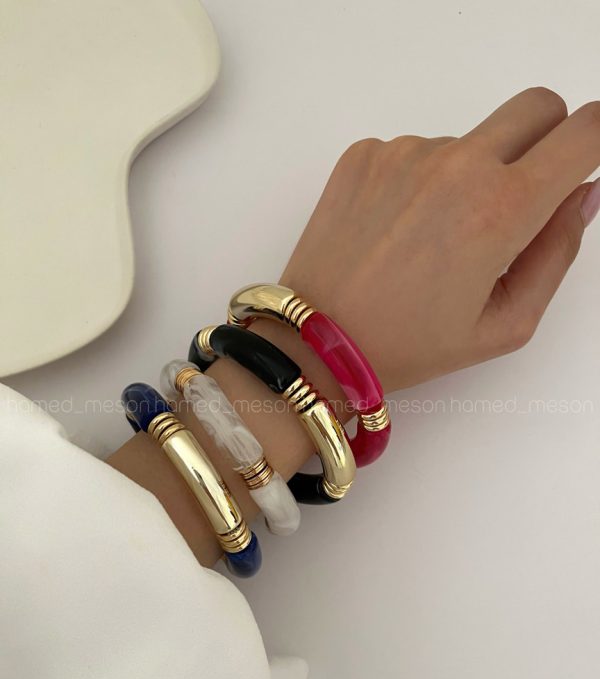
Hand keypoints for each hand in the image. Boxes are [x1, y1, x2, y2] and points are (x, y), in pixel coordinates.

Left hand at [281, 88, 599, 391]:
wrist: (317, 341)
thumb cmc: (408, 344)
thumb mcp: (504, 323)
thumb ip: (558, 252)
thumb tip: (582, 194)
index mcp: (500, 209)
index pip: (583, 132)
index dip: (595, 142)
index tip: (582, 163)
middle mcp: (455, 164)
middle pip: (535, 108)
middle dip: (544, 142)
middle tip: (516, 200)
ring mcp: (404, 152)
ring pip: (469, 139)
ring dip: (468, 175)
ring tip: (432, 239)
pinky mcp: (365, 154)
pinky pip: (416, 150)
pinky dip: (419, 181)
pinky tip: (396, 229)